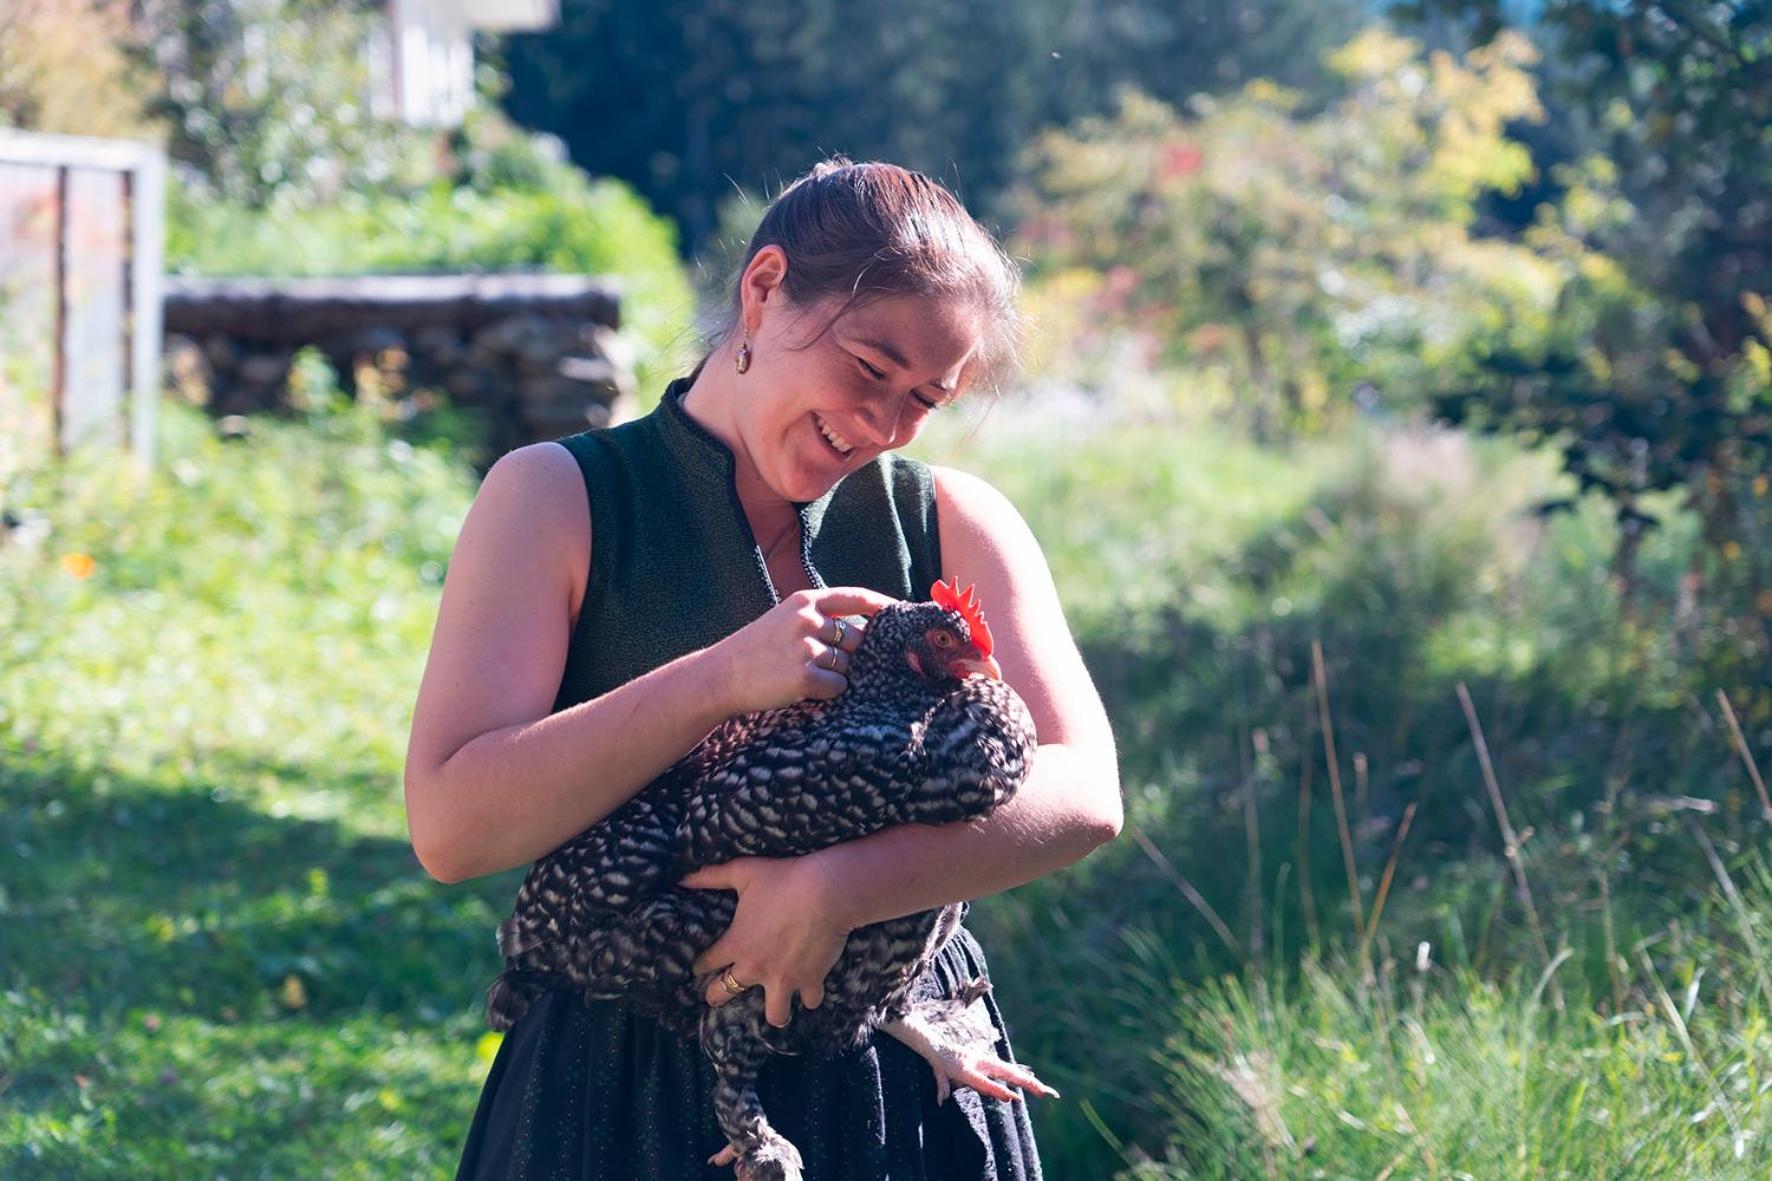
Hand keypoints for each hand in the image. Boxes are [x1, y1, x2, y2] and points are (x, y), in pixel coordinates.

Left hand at [681, 851, 853, 1027]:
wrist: (826, 891)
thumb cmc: (783, 879)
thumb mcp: (743, 871)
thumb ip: (710, 876)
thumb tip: (681, 878)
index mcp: (736, 944)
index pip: (706, 963)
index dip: (700, 965)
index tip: (699, 966)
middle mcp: (755, 968)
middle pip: (725, 994)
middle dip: (717, 996)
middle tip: (719, 995)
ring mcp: (784, 978)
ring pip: (774, 1015)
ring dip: (775, 1011)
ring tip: (775, 1005)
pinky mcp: (810, 980)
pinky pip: (809, 1001)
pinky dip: (810, 996)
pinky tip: (809, 990)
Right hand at [705, 587, 896, 714]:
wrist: (721, 675)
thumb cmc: (755, 650)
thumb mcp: (784, 619)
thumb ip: (819, 619)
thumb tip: (864, 631)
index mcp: (804, 601)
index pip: (854, 598)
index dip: (880, 606)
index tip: (899, 613)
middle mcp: (807, 620)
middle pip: (856, 639)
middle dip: (847, 654)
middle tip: (818, 663)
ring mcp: (806, 648)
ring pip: (847, 665)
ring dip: (833, 674)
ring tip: (801, 674)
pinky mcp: (805, 677)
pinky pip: (838, 687)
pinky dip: (826, 692)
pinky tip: (802, 688)